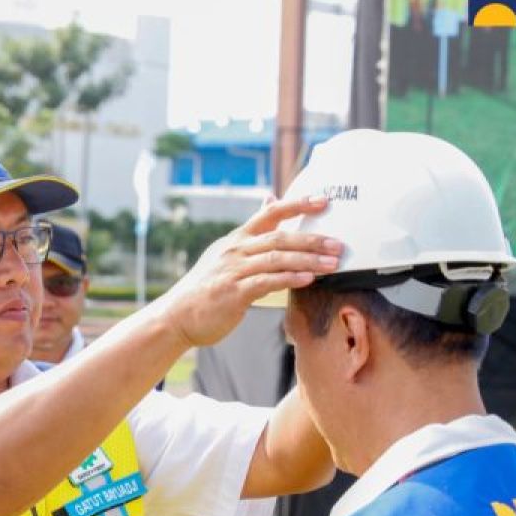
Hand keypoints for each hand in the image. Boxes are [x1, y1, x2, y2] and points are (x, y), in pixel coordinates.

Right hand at [166, 195, 340, 348]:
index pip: (270, 214)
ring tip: (332, 264)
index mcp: (236, 240)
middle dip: (313, 240)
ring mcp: (233, 270)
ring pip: (277, 259)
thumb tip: (270, 199)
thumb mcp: (226, 253)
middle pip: (280, 237)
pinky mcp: (234, 292)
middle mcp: (235, 250)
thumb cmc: (206, 287)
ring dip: (308, 260)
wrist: (177, 316)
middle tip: (339, 244)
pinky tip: (308, 280)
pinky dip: (290, 279)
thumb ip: (252, 231)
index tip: (324, 200)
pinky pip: (267, 282)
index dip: (297, 204)